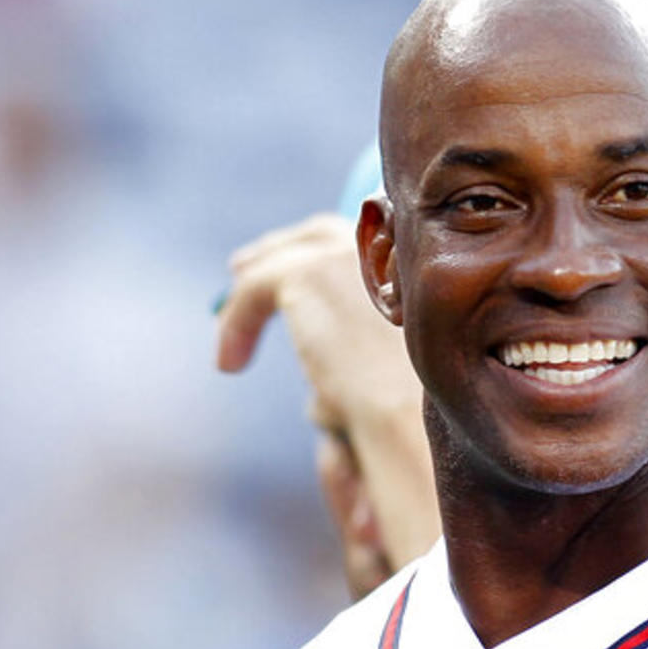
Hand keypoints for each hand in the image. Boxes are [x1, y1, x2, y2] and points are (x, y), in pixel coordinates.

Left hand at [216, 212, 441, 595]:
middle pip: (316, 236)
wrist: (413, 412)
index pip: (358, 244)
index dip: (321, 258)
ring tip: (230, 333)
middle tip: (244, 273)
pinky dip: (236, 326)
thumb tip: (328, 357)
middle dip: (279, 253)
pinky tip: (229, 364)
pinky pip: (254, 289)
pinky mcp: (308, 272)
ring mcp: (346, 252)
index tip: (295, 275)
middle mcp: (383, 241)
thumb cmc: (418, 410)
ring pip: (280, 261)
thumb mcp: (406, 362)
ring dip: (249, 296)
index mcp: (413, 257)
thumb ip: (372, 340)